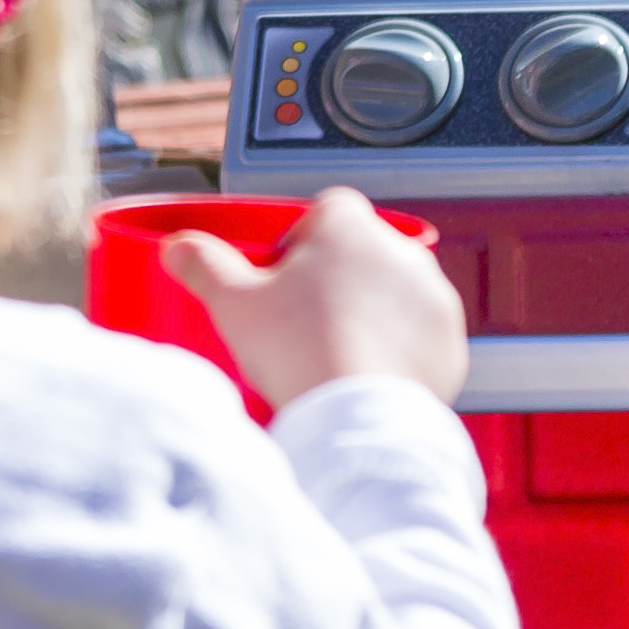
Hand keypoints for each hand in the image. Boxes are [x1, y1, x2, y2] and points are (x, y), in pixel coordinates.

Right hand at [166, 188, 465, 412]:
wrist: (357, 419)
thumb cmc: (300, 352)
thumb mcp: (234, 303)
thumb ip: (205, 265)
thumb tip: (179, 248)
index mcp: (350, 228)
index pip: (327, 208)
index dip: (302, 237)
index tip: (284, 272)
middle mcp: (400, 251)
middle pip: (361, 251)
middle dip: (337, 277)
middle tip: (304, 320)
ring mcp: (431, 297)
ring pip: (394, 292)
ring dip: (371, 311)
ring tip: (335, 352)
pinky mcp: (449, 341)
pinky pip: (419, 334)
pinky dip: (398, 348)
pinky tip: (366, 373)